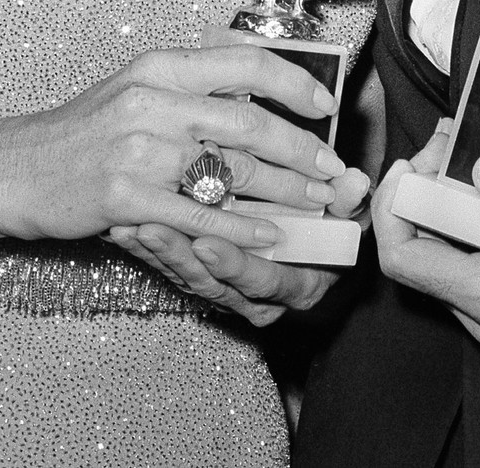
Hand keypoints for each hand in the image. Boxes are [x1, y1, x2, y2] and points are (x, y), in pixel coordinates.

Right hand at [0, 40, 372, 250]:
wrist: (16, 168)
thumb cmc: (85, 129)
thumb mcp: (137, 87)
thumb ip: (193, 85)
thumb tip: (261, 86)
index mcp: (163, 67)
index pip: (246, 64)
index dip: (295, 83)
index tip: (326, 105)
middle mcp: (154, 101)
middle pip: (249, 123)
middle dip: (301, 149)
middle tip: (332, 171)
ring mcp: (139, 150)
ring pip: (231, 173)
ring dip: (282, 192)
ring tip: (314, 205)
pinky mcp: (125, 197)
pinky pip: (200, 215)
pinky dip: (241, 227)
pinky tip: (268, 234)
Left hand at [107, 221, 344, 327]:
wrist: (317, 251)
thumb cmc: (331, 231)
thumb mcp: (348, 217)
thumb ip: (350, 202)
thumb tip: (354, 182)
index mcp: (296, 284)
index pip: (263, 282)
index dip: (234, 265)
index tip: (208, 242)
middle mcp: (258, 298)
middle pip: (215, 284)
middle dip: (181, 256)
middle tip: (153, 229)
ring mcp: (228, 290)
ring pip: (188, 277)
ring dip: (158, 250)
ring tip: (131, 223)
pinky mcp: (203, 277)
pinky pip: (171, 269)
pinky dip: (149, 249)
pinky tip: (124, 227)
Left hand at [372, 123, 479, 350]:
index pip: (405, 262)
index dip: (391, 209)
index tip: (408, 164)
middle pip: (420, 256)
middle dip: (421, 194)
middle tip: (446, 143)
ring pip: (444, 259)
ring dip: (443, 204)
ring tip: (463, 153)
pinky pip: (470, 264)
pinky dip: (466, 222)